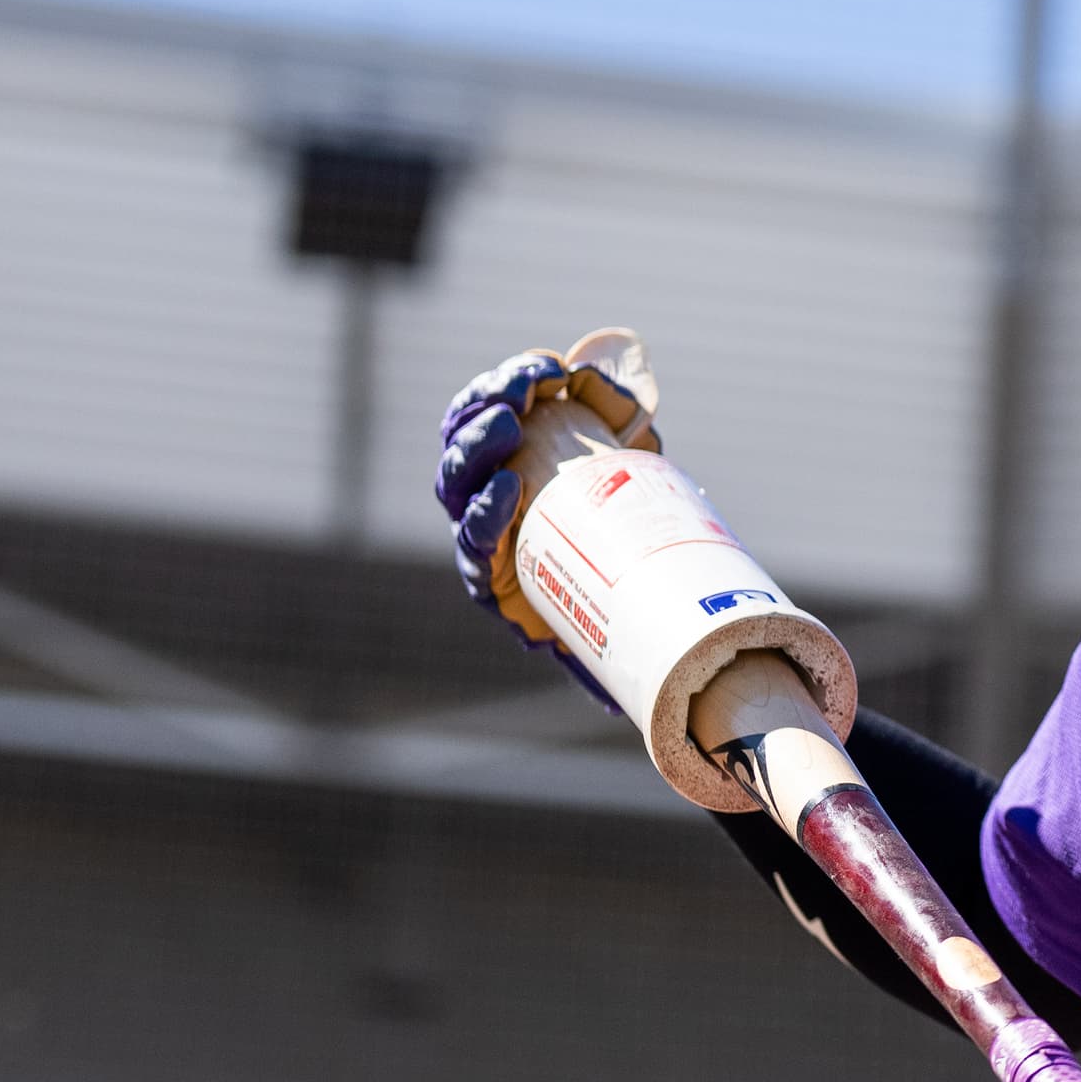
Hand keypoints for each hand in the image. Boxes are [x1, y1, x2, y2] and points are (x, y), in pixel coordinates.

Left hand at [432, 347, 649, 697]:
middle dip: (480, 445)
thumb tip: (622, 710)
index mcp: (491, 571)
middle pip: (458, 476)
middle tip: (513, 423)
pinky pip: (492, 398)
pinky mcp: (499, 430)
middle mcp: (476, 520)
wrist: (604, 548)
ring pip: (468, 429)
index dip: (483, 514)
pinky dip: (517, 381)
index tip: (511, 492)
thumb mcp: (596, 635)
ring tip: (532, 381)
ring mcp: (481, 471)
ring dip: (494, 400)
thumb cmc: (595, 600)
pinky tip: (549, 370)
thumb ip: (602, 666)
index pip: (473, 539)